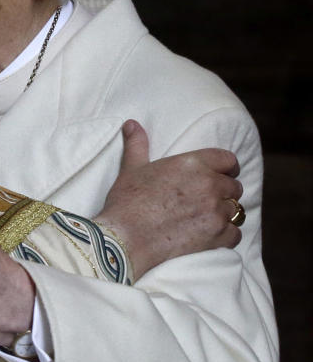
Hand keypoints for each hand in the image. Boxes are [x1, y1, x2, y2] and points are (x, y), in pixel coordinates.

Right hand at [96, 120, 244, 277]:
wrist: (126, 238)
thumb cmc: (128, 202)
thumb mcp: (131, 169)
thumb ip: (137, 144)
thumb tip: (131, 123)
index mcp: (193, 164)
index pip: (228, 160)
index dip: (227, 167)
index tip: (221, 174)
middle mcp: (209, 184)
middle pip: (234, 186)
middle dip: (224, 192)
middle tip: (208, 200)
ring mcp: (216, 211)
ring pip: (236, 210)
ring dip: (225, 214)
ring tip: (210, 219)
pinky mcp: (217, 235)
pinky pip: (235, 234)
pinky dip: (226, 235)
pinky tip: (213, 236)